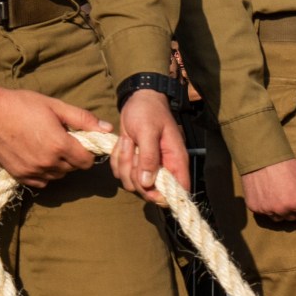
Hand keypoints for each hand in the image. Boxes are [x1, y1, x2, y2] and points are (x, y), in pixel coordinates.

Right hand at [0, 84, 102, 190]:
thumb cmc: (22, 104)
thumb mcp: (55, 106)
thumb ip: (83, 119)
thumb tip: (107, 129)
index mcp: (60, 145)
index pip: (86, 161)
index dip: (87, 151)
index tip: (79, 141)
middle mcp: (47, 162)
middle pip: (72, 168)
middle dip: (72, 156)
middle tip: (61, 139)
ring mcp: (32, 171)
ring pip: (58, 176)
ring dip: (58, 165)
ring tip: (47, 145)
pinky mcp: (19, 176)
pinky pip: (41, 181)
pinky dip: (44, 172)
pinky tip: (36, 156)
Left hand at [111, 88, 189, 204]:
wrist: (139, 99)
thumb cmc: (148, 111)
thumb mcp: (148, 131)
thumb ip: (149, 157)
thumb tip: (147, 183)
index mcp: (175, 161)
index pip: (178, 190)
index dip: (163, 195)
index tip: (147, 187)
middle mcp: (163, 167)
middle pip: (148, 190)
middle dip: (134, 173)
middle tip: (134, 149)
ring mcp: (147, 167)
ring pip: (131, 182)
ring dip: (124, 162)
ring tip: (129, 141)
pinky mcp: (134, 163)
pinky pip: (120, 172)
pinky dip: (117, 159)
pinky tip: (124, 143)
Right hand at [243, 159, 295, 220]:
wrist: (263, 158)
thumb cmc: (288, 167)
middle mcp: (282, 211)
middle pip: (293, 218)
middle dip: (295, 209)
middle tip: (291, 195)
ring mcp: (267, 210)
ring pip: (278, 218)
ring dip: (281, 211)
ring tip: (280, 196)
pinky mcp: (255, 208)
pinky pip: (264, 213)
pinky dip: (267, 206)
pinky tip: (268, 194)